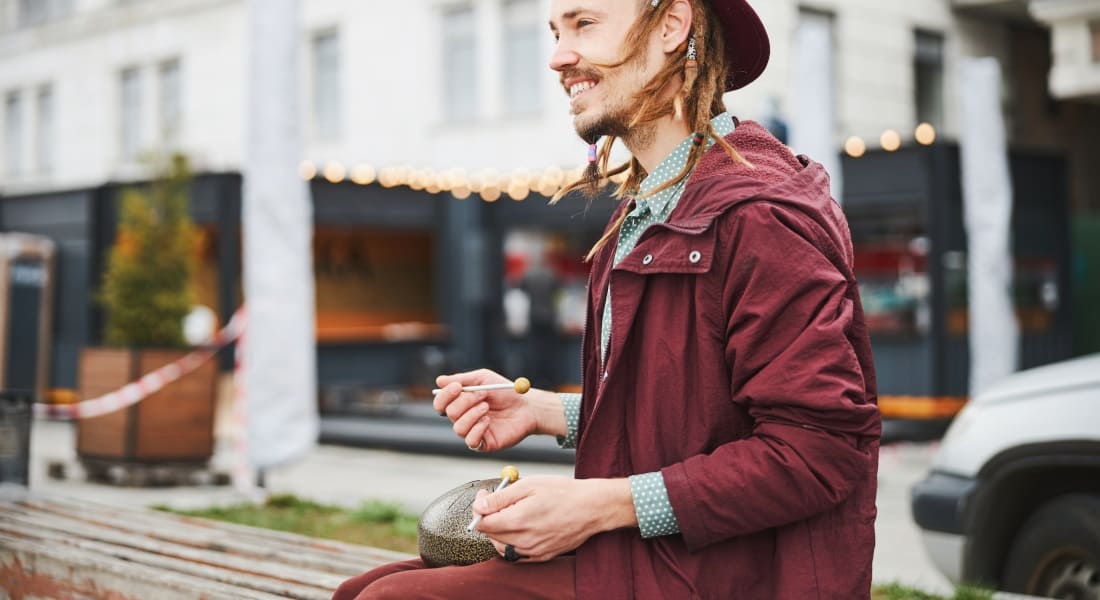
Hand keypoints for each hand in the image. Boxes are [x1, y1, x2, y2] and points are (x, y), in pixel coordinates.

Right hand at [434, 369, 538, 451]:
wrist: (527, 407)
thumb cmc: (505, 392)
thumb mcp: (484, 379)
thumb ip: (462, 379)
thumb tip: (439, 381)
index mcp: (461, 403)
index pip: (441, 403)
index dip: (445, 395)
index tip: (457, 387)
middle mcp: (464, 418)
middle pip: (449, 413)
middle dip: (465, 401)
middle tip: (483, 395)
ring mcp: (473, 431)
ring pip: (458, 427)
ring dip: (472, 414)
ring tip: (487, 407)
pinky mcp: (483, 444)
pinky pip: (470, 441)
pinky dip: (477, 429)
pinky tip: (488, 421)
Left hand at [470, 476, 636, 561]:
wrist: (592, 507)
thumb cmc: (563, 492)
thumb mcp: (529, 485)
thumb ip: (501, 497)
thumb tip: (479, 506)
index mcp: (519, 520)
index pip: (483, 524)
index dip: (480, 508)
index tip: (486, 496)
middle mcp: (525, 540)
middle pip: (491, 535)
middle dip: (490, 517)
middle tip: (500, 500)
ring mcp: (534, 551)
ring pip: (503, 545)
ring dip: (501, 530)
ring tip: (513, 512)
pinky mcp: (543, 556)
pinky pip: (518, 553)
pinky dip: (514, 541)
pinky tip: (523, 525)